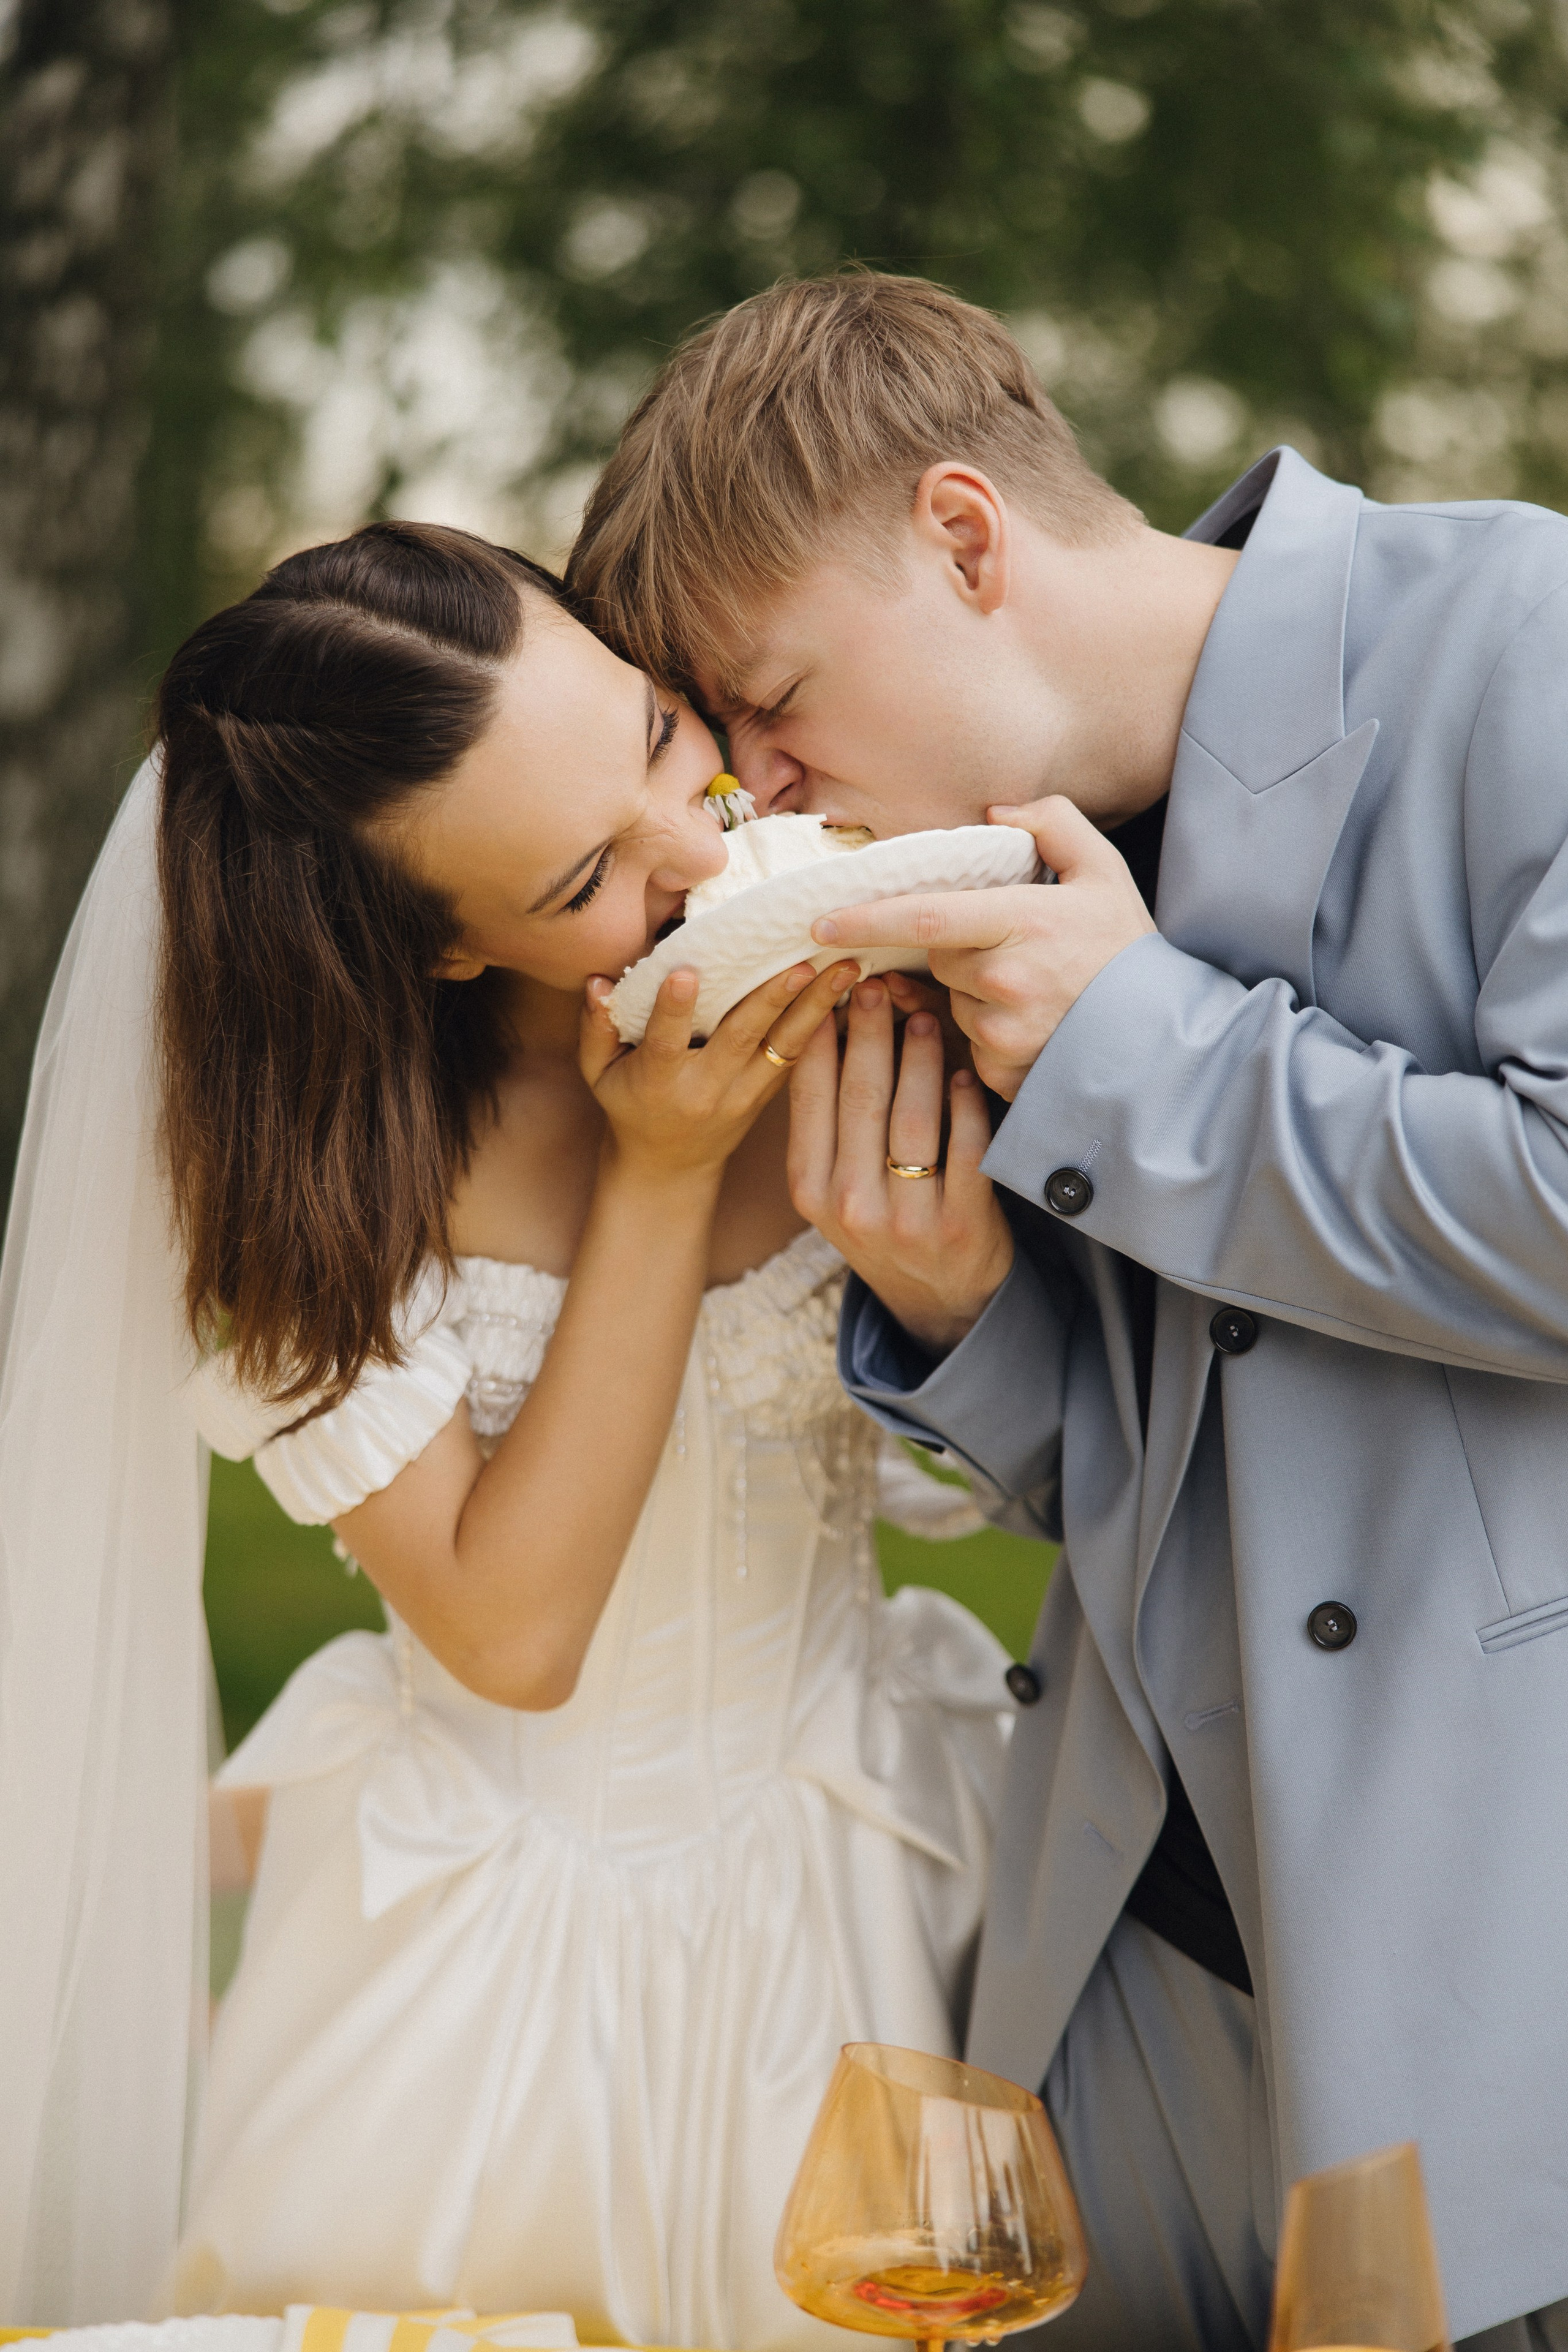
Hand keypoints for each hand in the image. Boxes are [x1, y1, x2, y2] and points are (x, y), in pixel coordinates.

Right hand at [580, 958, 859, 1183]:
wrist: (669, 1166)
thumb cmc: (629, 1104)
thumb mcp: (599, 1073)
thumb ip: (595, 1028)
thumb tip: (598, 981)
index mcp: (660, 1081)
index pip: (665, 1043)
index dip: (673, 1010)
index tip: (687, 973)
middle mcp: (707, 1088)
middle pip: (742, 1038)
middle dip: (773, 997)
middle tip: (804, 960)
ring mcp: (744, 1094)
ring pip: (784, 1047)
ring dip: (818, 1006)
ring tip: (848, 968)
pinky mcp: (770, 1095)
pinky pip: (800, 1057)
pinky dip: (826, 1023)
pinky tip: (852, 991)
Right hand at [788, 976, 1014, 1355]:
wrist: (938, 1300)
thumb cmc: (883, 1221)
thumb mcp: (835, 1184)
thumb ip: (831, 1120)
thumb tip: (830, 1023)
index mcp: (809, 1188)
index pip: (809, 1095)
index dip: (821, 1035)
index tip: (832, 987)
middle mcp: (849, 1204)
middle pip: (860, 1097)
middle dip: (871, 1031)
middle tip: (879, 983)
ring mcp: (906, 1218)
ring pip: (912, 1117)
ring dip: (920, 1057)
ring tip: (924, 1016)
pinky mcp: (960, 1223)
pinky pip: (964, 1149)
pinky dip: (966, 1105)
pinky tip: (964, 1074)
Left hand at [810, 795, 1155, 1098]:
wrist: (1169, 1037)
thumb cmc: (1131, 951)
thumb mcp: (1104, 872)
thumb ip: (1053, 824)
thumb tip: (996, 811)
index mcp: (1023, 923)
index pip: (924, 918)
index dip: (866, 919)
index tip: (820, 921)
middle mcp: (1006, 981)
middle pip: (938, 958)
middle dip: (957, 950)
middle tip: (1008, 948)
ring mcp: (1003, 1033)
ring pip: (953, 1004)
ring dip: (974, 995)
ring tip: (1034, 992)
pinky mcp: (1005, 1074)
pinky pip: (972, 1047)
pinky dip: (991, 1035)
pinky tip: (1035, 1027)